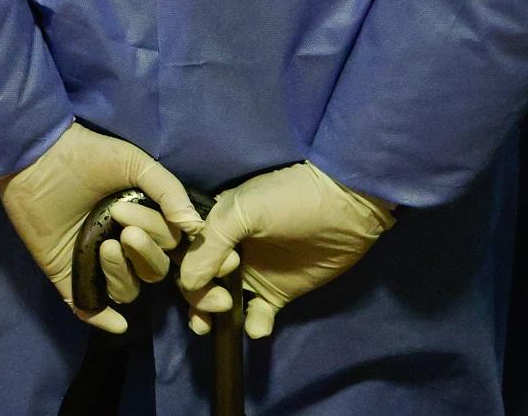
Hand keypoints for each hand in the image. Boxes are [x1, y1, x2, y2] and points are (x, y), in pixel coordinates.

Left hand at [0, 122, 201, 335]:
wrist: (38, 155)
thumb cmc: (88, 155)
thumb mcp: (135, 164)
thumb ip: (168, 192)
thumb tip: (196, 229)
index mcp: (148, 222)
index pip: (178, 253)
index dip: (195, 262)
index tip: (214, 264)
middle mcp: (126, 246)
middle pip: (155, 270)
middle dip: (147, 252)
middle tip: (126, 227)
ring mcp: (97, 261)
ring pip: (128, 289)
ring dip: (124, 273)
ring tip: (107, 245)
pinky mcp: (68, 272)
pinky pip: (89, 306)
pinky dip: (103, 318)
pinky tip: (116, 322)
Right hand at [178, 162, 393, 339]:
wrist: (345, 208)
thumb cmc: (287, 199)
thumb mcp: (241, 211)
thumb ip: (210, 245)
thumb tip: (186, 282)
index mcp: (212, 225)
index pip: (183, 253)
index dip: (185, 269)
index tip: (204, 275)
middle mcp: (226, 251)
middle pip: (197, 281)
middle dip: (200, 297)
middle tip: (221, 302)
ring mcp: (251, 274)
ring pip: (220, 300)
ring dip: (213, 315)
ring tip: (220, 322)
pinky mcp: (277, 293)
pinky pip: (258, 314)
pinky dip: (254, 325)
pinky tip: (257, 328)